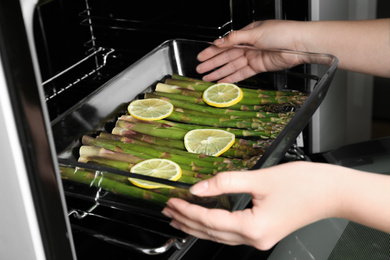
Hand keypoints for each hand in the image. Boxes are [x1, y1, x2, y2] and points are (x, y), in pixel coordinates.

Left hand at [162, 161, 341, 250]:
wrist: (332, 192)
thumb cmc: (305, 185)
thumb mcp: (260, 179)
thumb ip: (226, 183)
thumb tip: (199, 188)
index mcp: (253, 228)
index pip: (210, 220)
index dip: (188, 210)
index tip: (173, 201)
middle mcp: (255, 239)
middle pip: (211, 232)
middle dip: (187, 221)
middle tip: (168, 211)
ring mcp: (259, 239)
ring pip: (219, 236)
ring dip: (197, 226)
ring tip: (179, 219)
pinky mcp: (263, 233)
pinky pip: (231, 234)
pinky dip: (214, 227)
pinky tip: (205, 221)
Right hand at [196, 20, 306, 82]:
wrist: (300, 44)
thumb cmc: (283, 33)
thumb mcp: (255, 32)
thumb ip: (235, 38)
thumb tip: (219, 41)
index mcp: (247, 34)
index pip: (224, 44)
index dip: (212, 51)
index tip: (201, 57)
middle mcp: (249, 45)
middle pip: (226, 56)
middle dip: (212, 64)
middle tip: (200, 70)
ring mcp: (253, 57)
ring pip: (232, 66)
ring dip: (219, 72)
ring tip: (207, 79)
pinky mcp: (259, 67)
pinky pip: (242, 73)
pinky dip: (232, 78)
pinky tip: (223, 82)